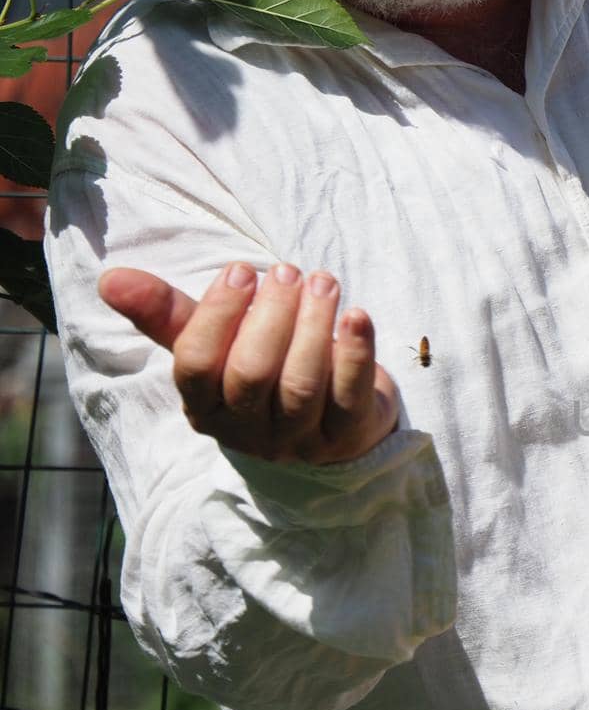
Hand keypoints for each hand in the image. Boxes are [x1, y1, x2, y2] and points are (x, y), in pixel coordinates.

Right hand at [98, 262, 398, 464]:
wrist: (335, 422)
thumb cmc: (265, 369)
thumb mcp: (216, 344)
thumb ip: (169, 314)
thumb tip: (111, 279)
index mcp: (204, 408)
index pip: (196, 365)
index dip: (217, 314)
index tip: (241, 269)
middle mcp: (248, 432)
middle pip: (252, 375)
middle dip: (270, 316)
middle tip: (288, 271)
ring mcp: (299, 440)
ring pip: (302, 385)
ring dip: (314, 326)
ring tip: (323, 282)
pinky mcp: (347, 437)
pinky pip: (351, 396)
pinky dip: (357, 352)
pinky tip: (357, 315)